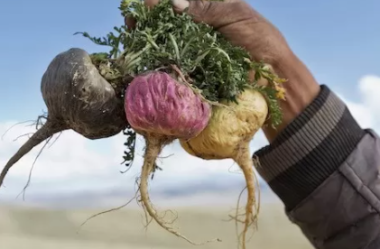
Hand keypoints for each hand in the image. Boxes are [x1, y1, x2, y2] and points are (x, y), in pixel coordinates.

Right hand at [126, 0, 319, 141]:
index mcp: (208, 13)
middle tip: (133, 25)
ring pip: (167, 47)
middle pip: (167, 26)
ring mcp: (196, 55)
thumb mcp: (236, 15)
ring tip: (132, 42)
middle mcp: (198, 33)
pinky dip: (160, 66)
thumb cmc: (261, 41)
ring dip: (149, 45)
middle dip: (148, 24)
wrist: (273, 78)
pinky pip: (175, 69)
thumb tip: (174, 5)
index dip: (159, 5)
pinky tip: (147, 64)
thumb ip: (206, 9)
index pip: (178, 5)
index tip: (145, 6)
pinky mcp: (196, 75)